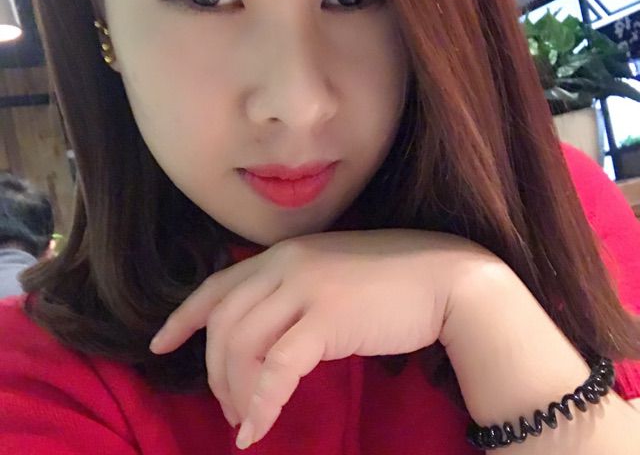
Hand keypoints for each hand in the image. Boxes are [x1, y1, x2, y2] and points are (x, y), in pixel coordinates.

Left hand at [149, 229, 497, 448]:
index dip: (183, 317)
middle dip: (214, 372)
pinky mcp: (327, 319)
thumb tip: (268, 338)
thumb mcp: (331, 278)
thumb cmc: (391, 281)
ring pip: (242, 347)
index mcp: (283, 254)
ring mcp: (305, 288)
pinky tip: (257, 431)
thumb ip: (294, 296)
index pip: (217, 285)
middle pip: (223, 324)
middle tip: (228, 407)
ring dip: (236, 393)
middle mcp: (285, 264)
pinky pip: (277, 368)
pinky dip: (261, 404)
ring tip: (246, 421)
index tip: (160, 344)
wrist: (445, 276)